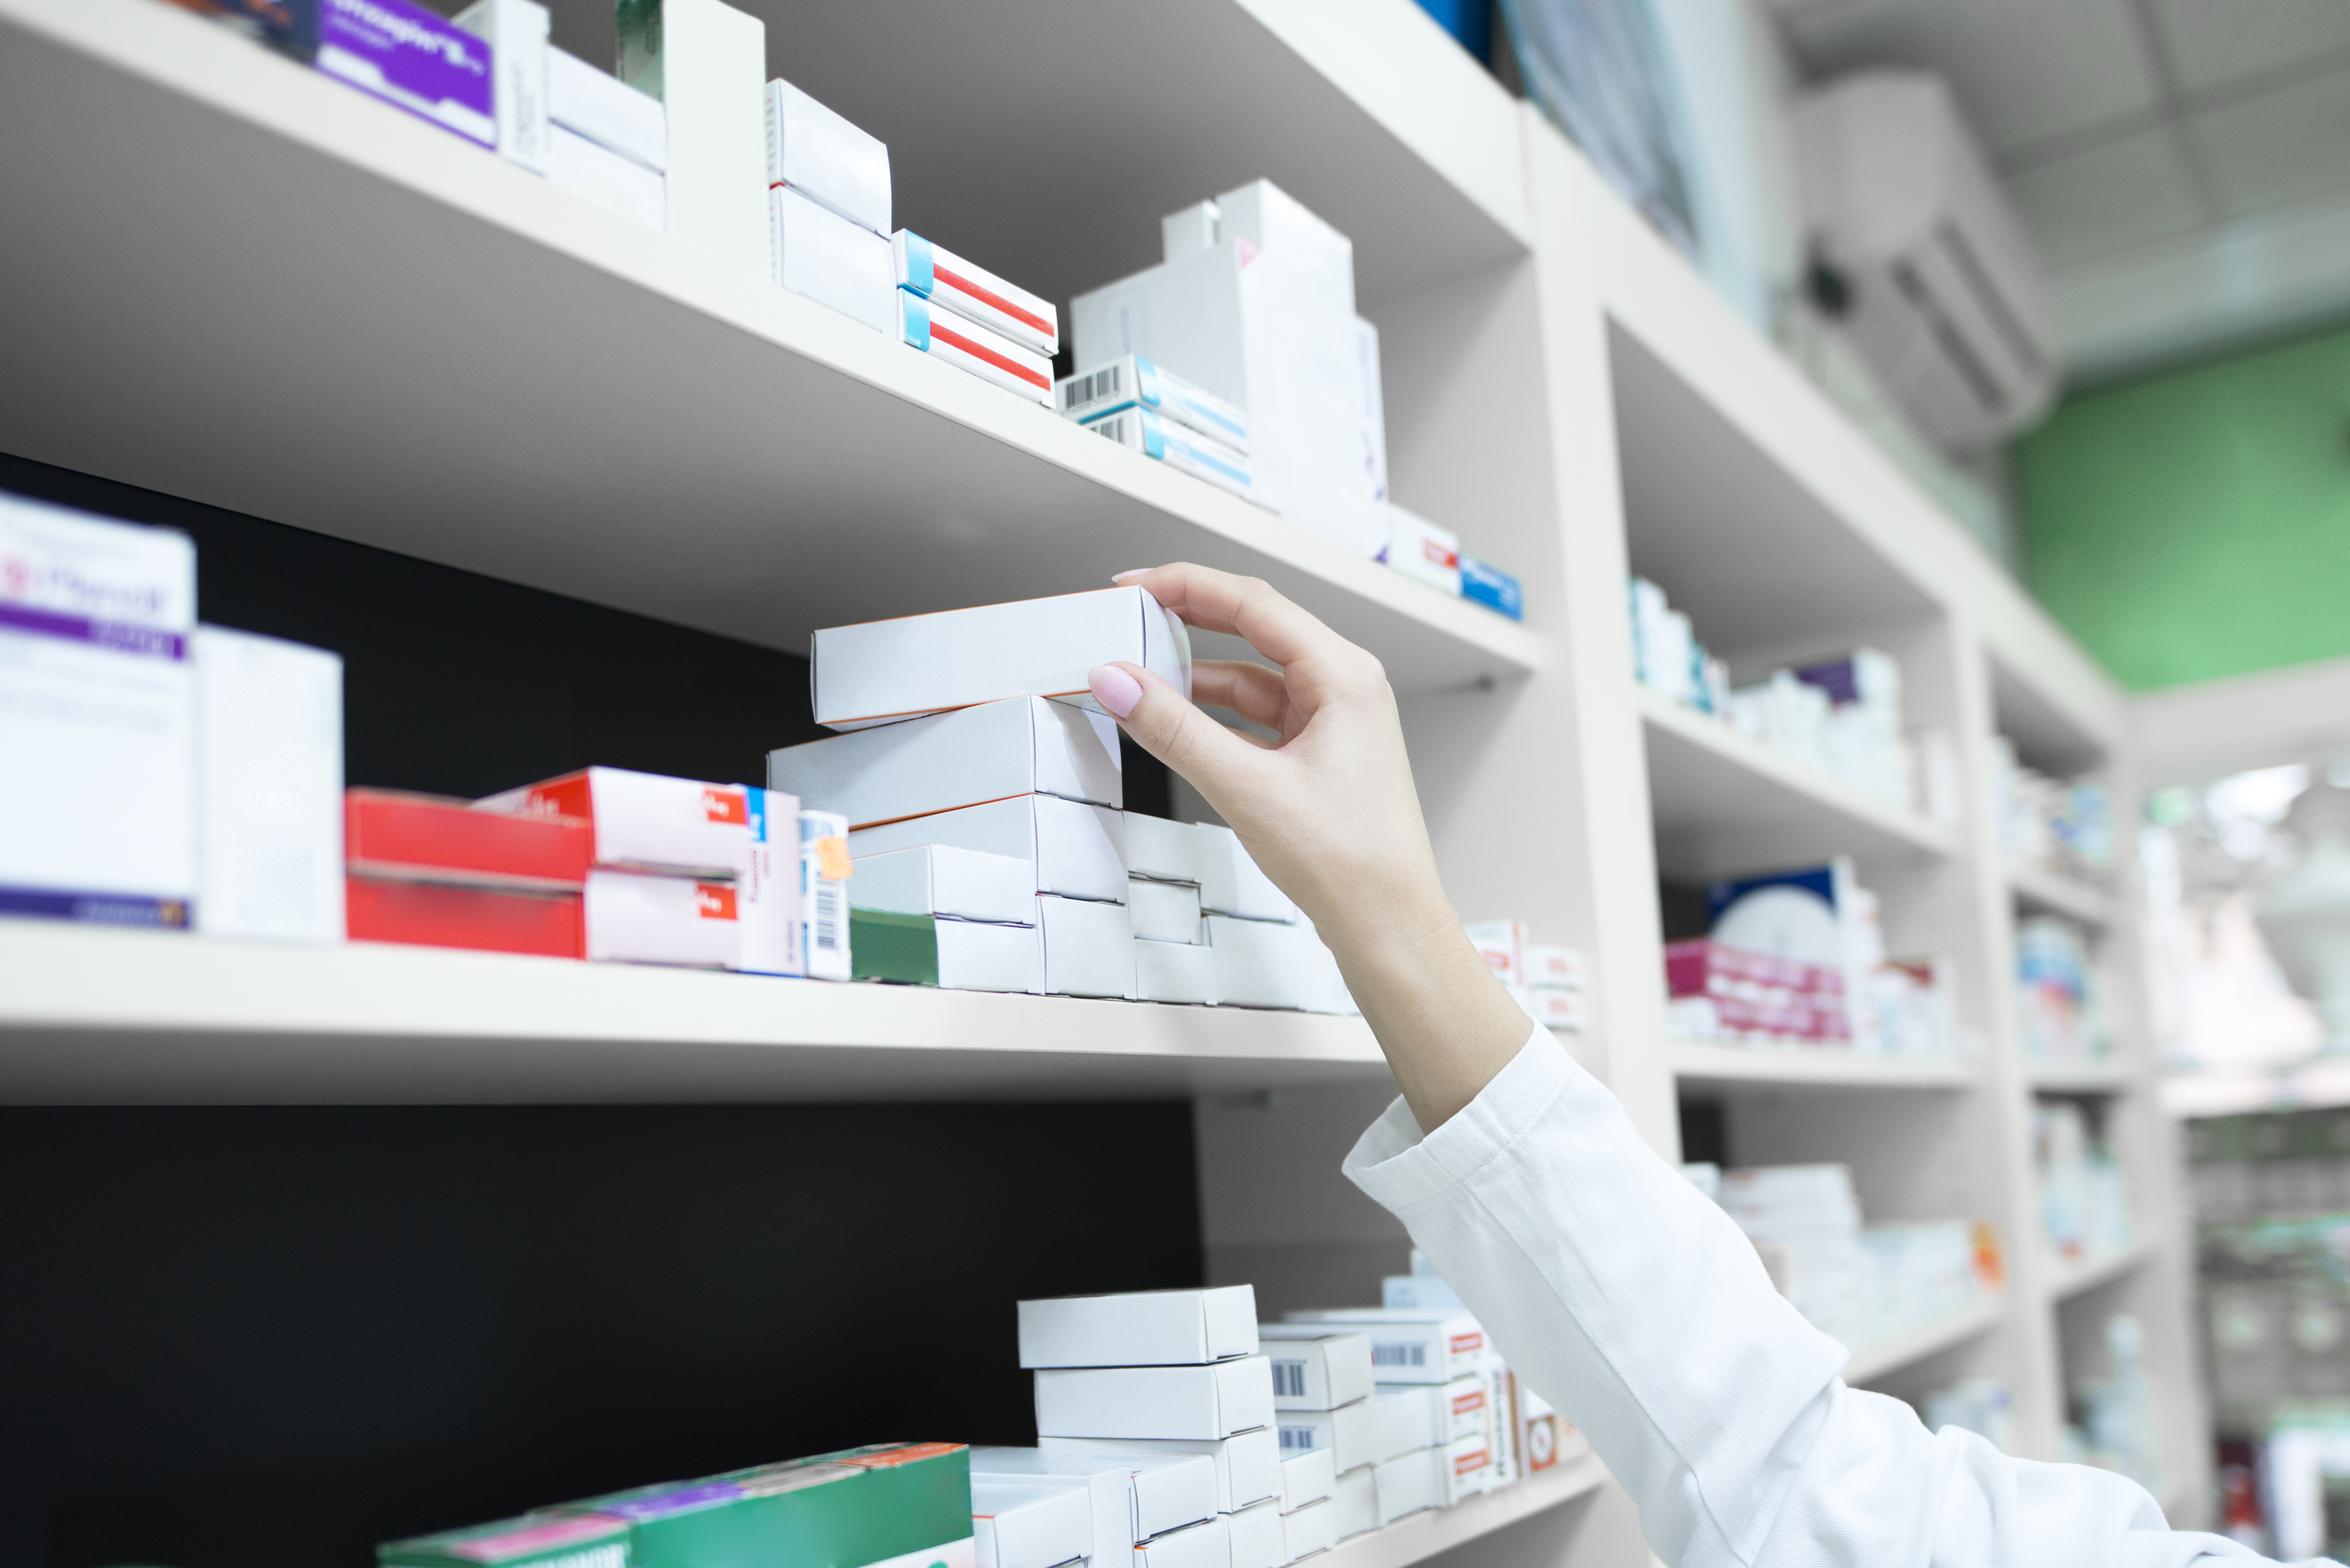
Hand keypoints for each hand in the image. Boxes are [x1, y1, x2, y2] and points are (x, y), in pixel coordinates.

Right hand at [1089, 564, 1530, 1129]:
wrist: (1388, 924)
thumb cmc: (1348, 861)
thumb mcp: (1247, 787)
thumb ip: (1175, 730)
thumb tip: (1119, 681)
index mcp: (1344, 676)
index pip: (1253, 603)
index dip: (1186, 585)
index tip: (1134, 585)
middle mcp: (1345, 687)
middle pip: (1254, 628)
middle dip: (1188, 619)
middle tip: (1130, 614)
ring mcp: (1334, 719)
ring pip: (1252, 675)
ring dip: (1197, 673)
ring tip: (1140, 675)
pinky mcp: (1320, 752)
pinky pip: (1258, 714)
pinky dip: (1215, 713)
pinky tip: (1177, 719)